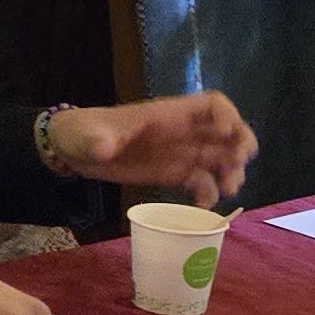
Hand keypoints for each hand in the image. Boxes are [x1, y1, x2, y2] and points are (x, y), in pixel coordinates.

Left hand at [50, 93, 256, 205]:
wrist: (73, 151)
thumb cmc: (83, 133)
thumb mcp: (88, 135)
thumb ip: (98, 140)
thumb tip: (103, 147)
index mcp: (168, 115)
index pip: (211, 105)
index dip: (227, 115)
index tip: (228, 134)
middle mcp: (182, 132)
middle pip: (227, 132)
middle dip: (241, 145)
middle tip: (237, 164)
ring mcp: (180, 154)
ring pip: (219, 159)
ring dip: (230, 172)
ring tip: (227, 190)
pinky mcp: (172, 174)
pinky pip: (200, 183)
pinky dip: (208, 195)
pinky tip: (202, 210)